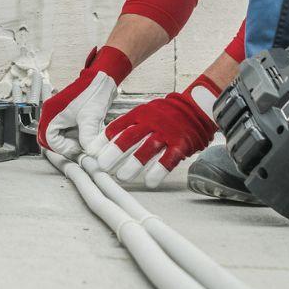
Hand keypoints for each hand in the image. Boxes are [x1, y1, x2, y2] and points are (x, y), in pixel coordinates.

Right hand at [39, 46, 133, 158]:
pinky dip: (75, 135)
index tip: (78, 149)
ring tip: (85, 141)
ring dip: (72, 141)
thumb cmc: (93, 91)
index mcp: (51, 112)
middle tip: (80, 148)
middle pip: (52, 138)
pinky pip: (66, 130)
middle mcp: (51, 113)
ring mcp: (58, 113)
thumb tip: (90, 154)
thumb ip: (88, 137)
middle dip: (66, 145)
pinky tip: (86, 134)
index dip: (64, 147)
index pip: (49, 139)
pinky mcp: (66, 114)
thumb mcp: (91, 118)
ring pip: (60, 135)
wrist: (102, 78)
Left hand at [93, 75, 219, 187]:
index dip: (103, 141)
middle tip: (102, 166)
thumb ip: (128, 125)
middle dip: (114, 152)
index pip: (117, 127)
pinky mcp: (180, 144)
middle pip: (129, 137)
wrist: (195, 107)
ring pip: (147, 149)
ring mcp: (166, 133)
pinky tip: (149, 181)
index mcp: (140, 114)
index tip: (92, 154)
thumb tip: (104, 141)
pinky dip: (158, 170)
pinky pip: (168, 159)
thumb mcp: (145, 113)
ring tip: (122, 177)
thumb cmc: (165, 114)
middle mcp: (151, 122)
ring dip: (133, 164)